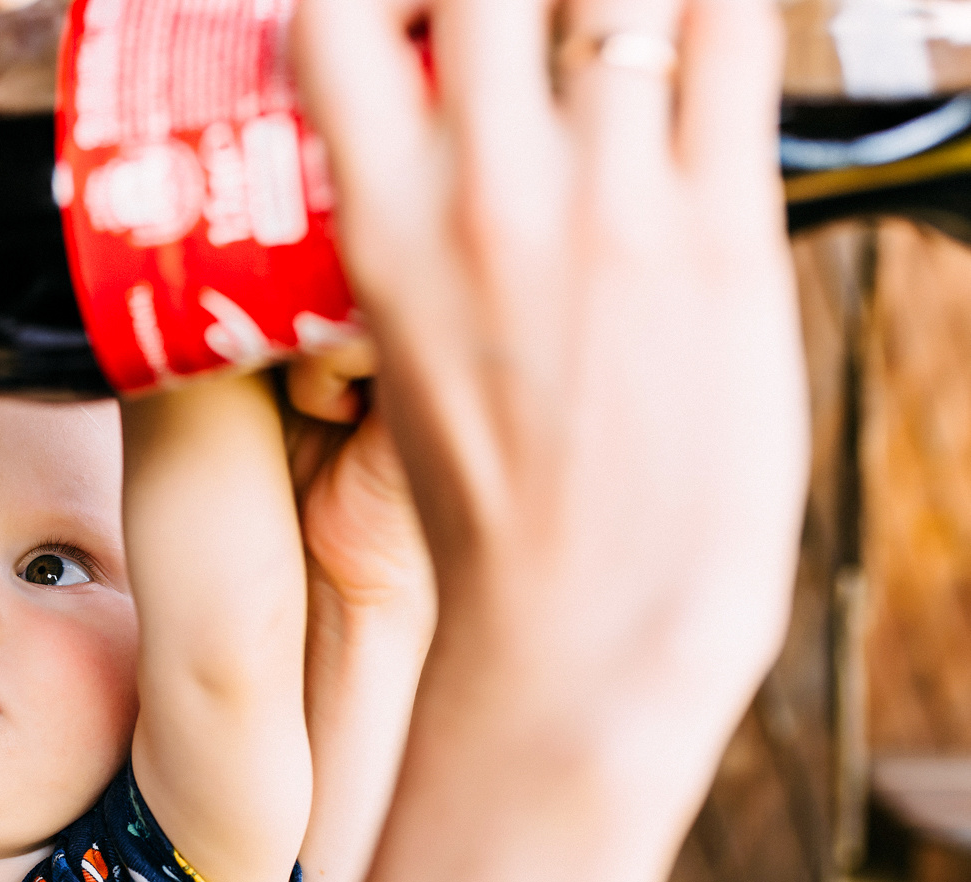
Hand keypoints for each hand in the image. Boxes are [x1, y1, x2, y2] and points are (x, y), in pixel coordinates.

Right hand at [294, 0, 805, 785]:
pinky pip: (738, 40)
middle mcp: (486, 196)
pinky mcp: (725, 234)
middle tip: (543, 17)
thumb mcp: (402, 357)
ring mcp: (608, 206)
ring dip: (628, 1)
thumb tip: (452, 152)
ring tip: (634, 37)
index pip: (337, 17)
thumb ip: (418, 237)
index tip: (426, 10)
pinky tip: (715, 44)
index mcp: (384, 233)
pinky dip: (728, 14)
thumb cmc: (494, 515)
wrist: (581, 625)